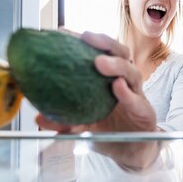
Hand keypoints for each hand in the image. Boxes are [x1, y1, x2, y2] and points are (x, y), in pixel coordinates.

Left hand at [36, 31, 156, 132]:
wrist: (131, 149)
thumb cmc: (109, 128)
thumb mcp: (82, 124)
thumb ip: (63, 121)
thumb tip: (39, 118)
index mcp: (110, 77)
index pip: (101, 51)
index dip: (86, 40)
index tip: (65, 32)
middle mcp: (125, 80)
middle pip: (120, 52)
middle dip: (104, 42)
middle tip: (86, 37)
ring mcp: (136, 94)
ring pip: (131, 72)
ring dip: (116, 65)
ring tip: (100, 63)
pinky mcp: (144, 111)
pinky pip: (136, 100)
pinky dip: (126, 93)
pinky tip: (117, 87)